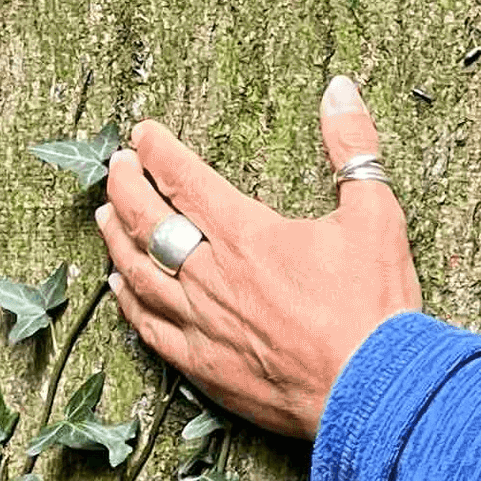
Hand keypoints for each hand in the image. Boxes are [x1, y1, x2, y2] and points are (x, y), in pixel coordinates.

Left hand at [95, 79, 421, 436]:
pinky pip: (149, 329)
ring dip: (116, 240)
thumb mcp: (376, 213)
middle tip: (115, 166)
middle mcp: (212, 275)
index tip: (142, 134)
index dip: (157, 151)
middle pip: (147, 222)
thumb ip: (353, 146)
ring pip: (138, 273)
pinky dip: (128, 304)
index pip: (184, 179)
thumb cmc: (374, 306)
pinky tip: (119, 290)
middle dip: (125, 186)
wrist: (373, 391)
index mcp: (247, 234)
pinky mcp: (204, 367)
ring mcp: (202, 324)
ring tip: (104, 216)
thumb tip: (340, 90)